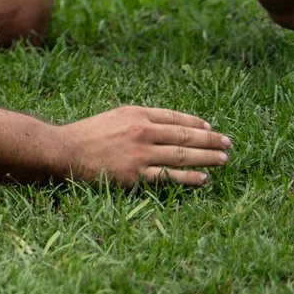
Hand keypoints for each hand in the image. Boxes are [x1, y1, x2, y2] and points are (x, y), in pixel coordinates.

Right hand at [62, 106, 228, 186]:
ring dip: (207, 158)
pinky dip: (190, 178)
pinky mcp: (136, 175)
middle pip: (184, 136)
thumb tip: (165, 127)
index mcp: (135, 114)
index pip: (174, 117)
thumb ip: (138, 120)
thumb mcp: (113, 117)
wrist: (64, 151)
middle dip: (210, 140)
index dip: (195, 123)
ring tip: (223, 159)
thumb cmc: (86, 134)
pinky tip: (204, 179)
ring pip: (182, 156)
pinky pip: (170, 177)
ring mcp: (140, 154)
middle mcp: (141, 131)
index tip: (210, 128)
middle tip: (228, 143)